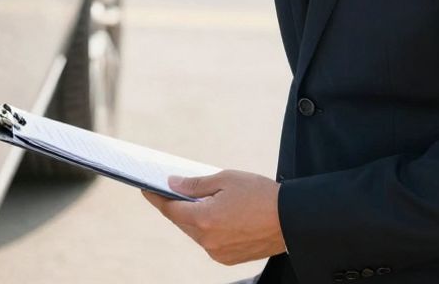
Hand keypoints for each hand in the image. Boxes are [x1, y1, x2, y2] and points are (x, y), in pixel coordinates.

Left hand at [143, 170, 285, 265]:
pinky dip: (206, 229)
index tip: (146, 188)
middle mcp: (207, 240)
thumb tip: (172, 184)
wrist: (292, 219)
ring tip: (193, 201)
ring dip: (191, 218)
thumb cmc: (260, 195)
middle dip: (174, 206)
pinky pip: (208, 242)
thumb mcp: (226, 179)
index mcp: (203, 219)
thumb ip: (195, 184)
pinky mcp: (228, 258)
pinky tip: (211, 215)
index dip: (156, 197)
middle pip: (181, 222)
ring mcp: (217, 252)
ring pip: (194, 233)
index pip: (170, 208)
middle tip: (169, 191)